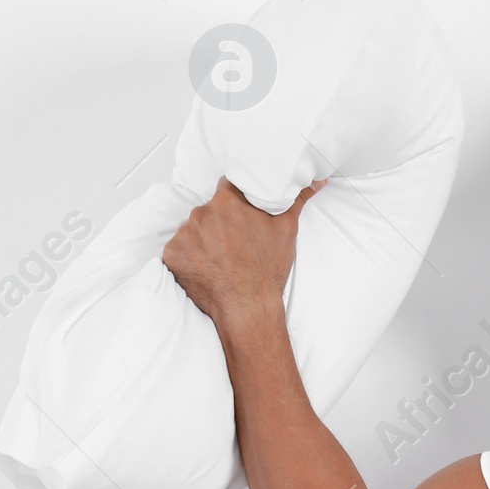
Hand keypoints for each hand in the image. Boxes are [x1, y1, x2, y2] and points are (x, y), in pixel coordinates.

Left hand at [162, 175, 325, 322]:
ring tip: (220, 260)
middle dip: (219, 225)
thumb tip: (317, 180)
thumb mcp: (286, 229)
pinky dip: (189, 258)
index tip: (240, 215)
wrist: (247, 308)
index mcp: (227, 201)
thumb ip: (297, 198)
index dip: (234, 202)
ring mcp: (184, 235)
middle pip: (209, 211)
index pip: (227, 188)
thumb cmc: (266, 271)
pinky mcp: (172, 256)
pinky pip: (179, 251)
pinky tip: (206, 269)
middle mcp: (202, 213)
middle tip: (234, 245)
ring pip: (193, 231)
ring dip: (203, 241)